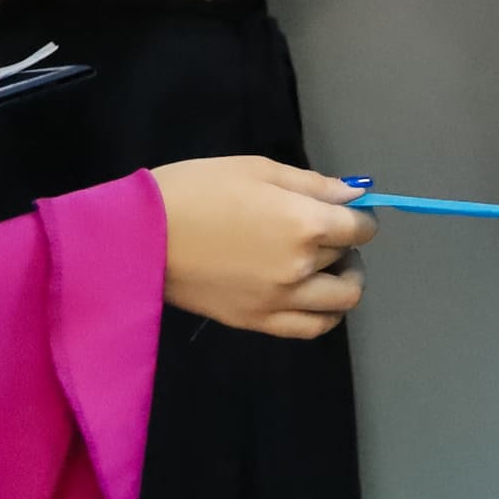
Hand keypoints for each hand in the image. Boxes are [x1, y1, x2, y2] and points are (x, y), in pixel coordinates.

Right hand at [153, 156, 375, 337]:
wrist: (138, 235)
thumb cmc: (196, 190)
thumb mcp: (258, 170)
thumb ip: (313, 185)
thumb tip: (354, 196)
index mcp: (304, 224)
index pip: (360, 228)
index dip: (360, 217)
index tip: (347, 212)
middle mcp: (299, 267)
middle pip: (347, 259)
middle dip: (345, 243)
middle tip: (326, 233)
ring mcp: (278, 300)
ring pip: (340, 302)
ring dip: (343, 282)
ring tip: (326, 268)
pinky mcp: (255, 321)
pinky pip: (309, 328)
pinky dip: (323, 314)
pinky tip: (311, 295)